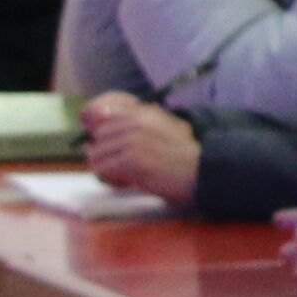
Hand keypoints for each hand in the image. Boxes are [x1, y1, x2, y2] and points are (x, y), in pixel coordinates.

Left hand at [80, 96, 202, 206]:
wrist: (203, 173)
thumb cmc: (184, 159)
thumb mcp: (165, 132)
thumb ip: (137, 129)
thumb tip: (94, 142)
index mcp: (145, 114)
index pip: (104, 122)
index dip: (106, 141)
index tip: (119, 154)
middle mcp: (137, 123)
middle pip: (98, 139)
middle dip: (105, 156)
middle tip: (123, 170)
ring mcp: (134, 140)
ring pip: (96, 156)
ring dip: (107, 170)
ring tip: (126, 177)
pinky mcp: (132, 160)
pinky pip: (103, 170)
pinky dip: (111, 180)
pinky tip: (128, 182)